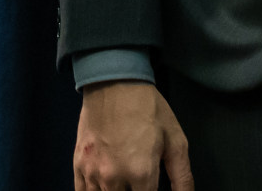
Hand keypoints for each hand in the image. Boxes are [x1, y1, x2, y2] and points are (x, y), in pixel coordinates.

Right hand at [74, 82, 192, 190]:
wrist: (114, 81)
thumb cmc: (147, 108)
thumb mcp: (176, 141)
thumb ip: (183, 178)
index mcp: (141, 173)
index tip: (152, 188)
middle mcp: (114, 177)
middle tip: (139, 183)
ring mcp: (92, 171)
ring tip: (124, 184)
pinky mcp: (78, 164)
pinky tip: (104, 188)